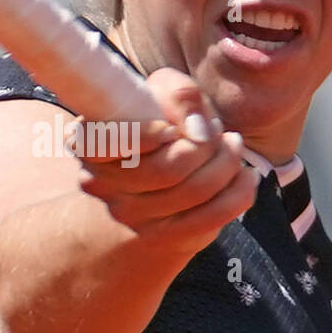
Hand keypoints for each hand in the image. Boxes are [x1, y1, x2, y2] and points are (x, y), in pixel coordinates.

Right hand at [66, 67, 260, 257]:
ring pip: (196, 190)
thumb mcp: (158, 98)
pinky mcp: (163, 237)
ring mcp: (130, 216)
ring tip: (232, 146)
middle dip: (208, 145)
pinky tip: (244, 175)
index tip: (172, 129)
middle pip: (169, 168)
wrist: (140, 195)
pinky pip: (214, 215)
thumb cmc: (155, 134)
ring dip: (227, 162)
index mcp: (87, 142)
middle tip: (218, 133)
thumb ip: (177, 94)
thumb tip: (199, 130)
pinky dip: (239, 190)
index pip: (112, 142)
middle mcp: (100, 183)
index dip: (147, 135)